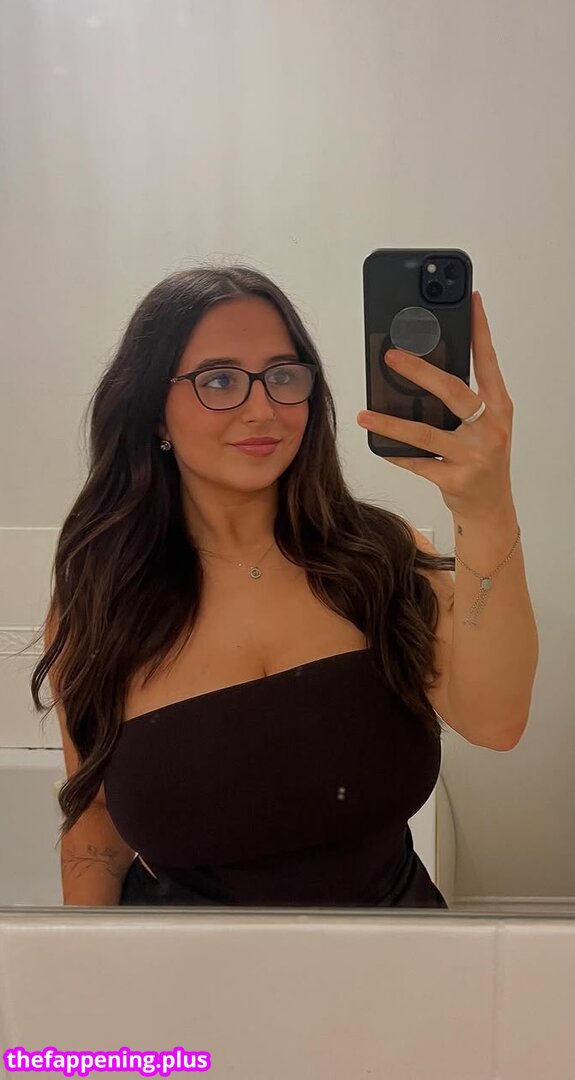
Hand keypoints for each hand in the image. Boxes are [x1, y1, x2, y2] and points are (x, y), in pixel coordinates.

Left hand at [356, 291, 514, 520]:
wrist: (490, 508)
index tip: (471, 302)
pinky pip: (417, 463)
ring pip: (426, 433)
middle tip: (391, 356)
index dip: (480, 331)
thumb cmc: (483, 459)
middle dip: (420, 371)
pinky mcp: (456, 480)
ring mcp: (474, 455)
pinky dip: (396, 454)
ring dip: (391, 423)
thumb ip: (465, 400)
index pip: (489, 362)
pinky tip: (378, 447)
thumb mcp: (484, 425)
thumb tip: (424, 370)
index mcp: (499, 407)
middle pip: (453, 391)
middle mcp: (490, 428)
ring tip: (365, 414)